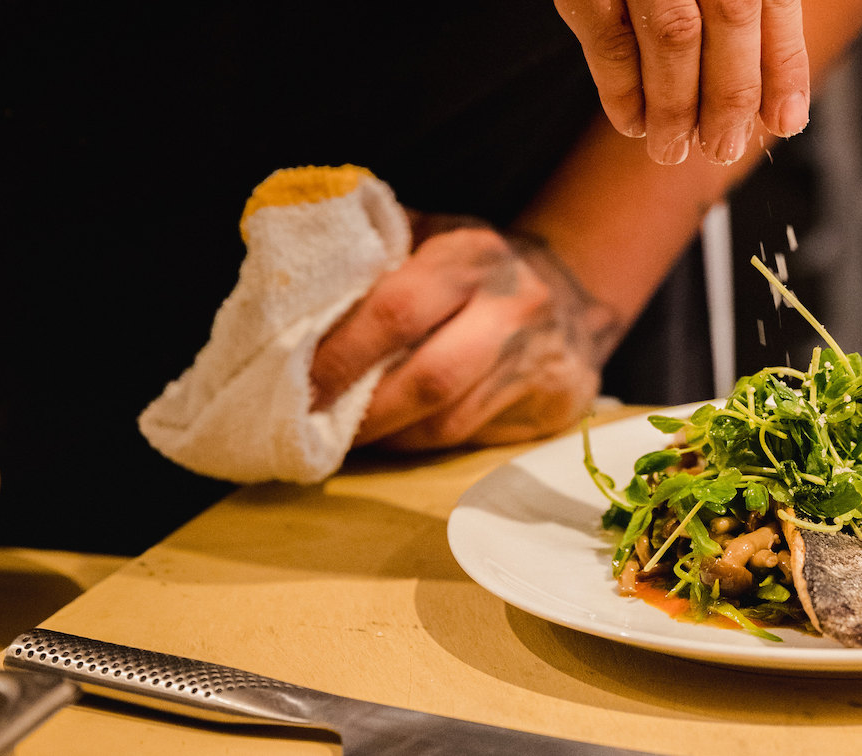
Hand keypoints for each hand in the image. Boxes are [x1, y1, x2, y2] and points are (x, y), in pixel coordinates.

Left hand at [310, 216, 621, 449]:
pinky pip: (471, 439)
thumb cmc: (477, 269)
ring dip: (386, 437)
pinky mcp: (554, 405)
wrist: (575, 296)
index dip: (341, 354)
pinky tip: (392, 437)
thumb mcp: (432, 236)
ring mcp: (539, 361)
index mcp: (473, 254)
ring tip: (340, 438)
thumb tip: (286, 291)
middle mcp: (514, 306)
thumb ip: (373, 255)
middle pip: (428, 378)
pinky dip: (419, 445)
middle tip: (309, 427)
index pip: (398, 310)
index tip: (296, 382)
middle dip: (361, 412)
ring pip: (447, 423)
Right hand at [555, 0, 809, 164]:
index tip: (784, 120)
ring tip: (672, 148)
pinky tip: (631, 120)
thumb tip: (779, 97)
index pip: (775, 0)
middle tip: (722, 146)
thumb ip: (753, 2)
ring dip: (675, 107)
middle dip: (730, 97)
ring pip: (672, 36)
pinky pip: (607, 38)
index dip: (783, 68)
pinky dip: (620, 89)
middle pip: (731, 19)